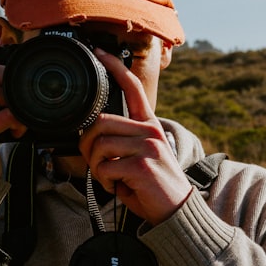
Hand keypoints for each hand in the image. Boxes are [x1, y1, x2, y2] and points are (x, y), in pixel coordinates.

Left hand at [78, 49, 192, 225]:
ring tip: (111, 178)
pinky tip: (119, 186)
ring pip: (100, 146)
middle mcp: (150, 131)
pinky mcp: (143, 166)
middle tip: (96, 162)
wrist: (177, 212)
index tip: (100, 53)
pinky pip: (106, 167)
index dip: (115, 67)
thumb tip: (92, 138)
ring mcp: (148, 147)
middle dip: (88, 145)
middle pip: (101, 121)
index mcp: (149, 125)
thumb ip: (122, 142)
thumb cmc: (154, 187)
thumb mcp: (141, 157)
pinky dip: (105, 181)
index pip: (133, 87)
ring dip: (97, 167)